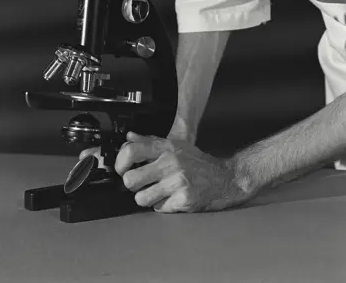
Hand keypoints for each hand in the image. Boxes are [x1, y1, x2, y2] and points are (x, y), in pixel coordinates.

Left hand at [115, 131, 255, 212]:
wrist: (226, 178)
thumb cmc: (198, 163)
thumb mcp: (175, 145)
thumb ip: (150, 141)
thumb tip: (129, 138)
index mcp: (166, 147)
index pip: (131, 151)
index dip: (120, 163)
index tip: (121, 169)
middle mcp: (171, 162)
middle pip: (131, 179)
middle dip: (132, 185)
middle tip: (140, 184)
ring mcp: (178, 181)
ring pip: (141, 198)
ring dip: (147, 199)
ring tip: (157, 193)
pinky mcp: (184, 199)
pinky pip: (159, 208)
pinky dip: (163, 206)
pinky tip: (172, 198)